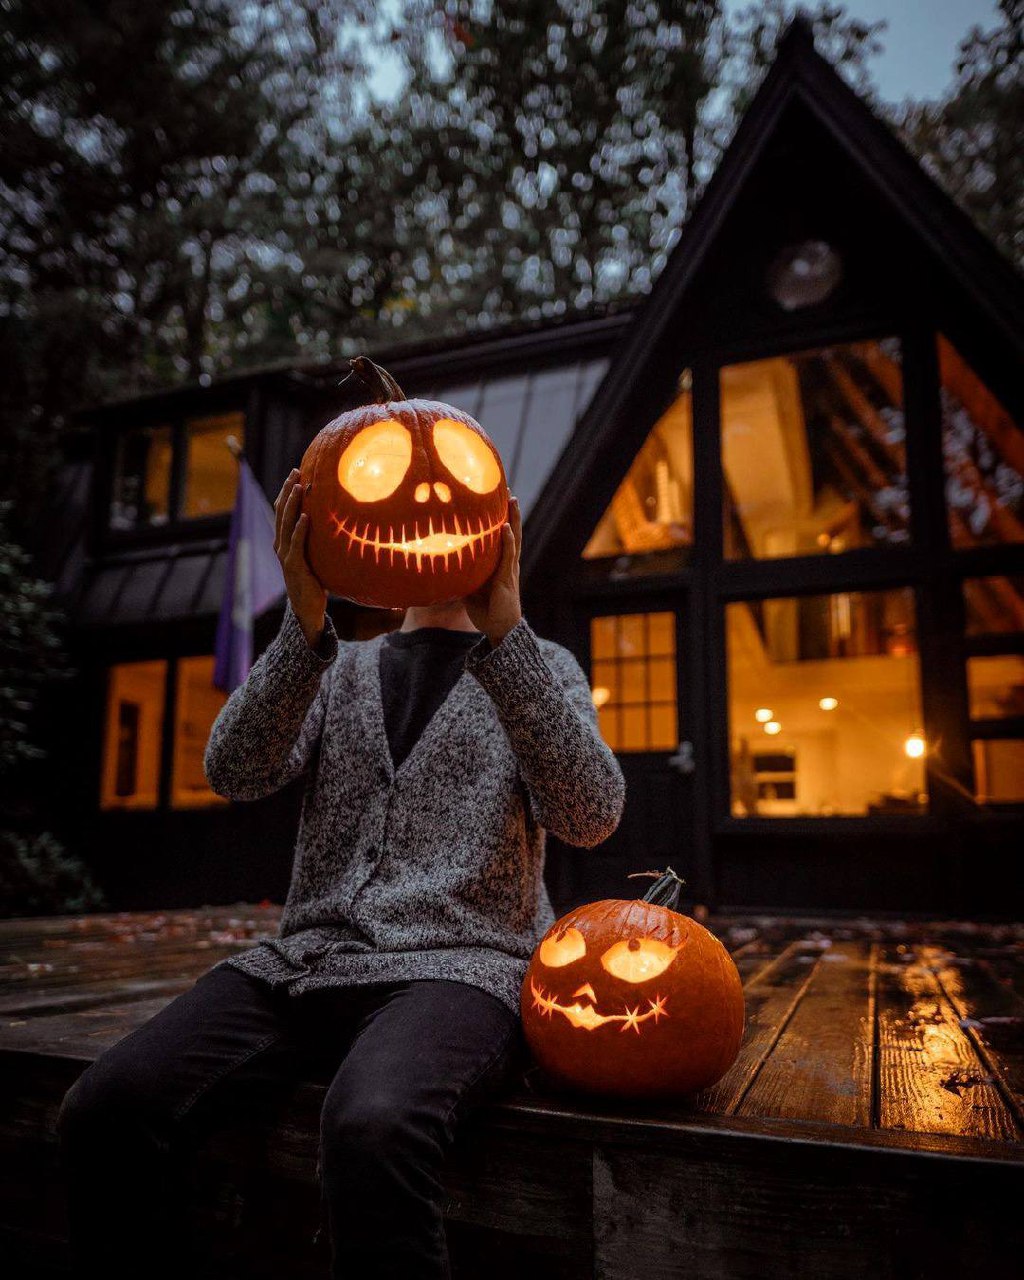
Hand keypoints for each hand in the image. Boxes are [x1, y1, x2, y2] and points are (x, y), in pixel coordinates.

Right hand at [274, 467, 326, 647]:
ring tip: (299, 487)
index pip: (282, 511)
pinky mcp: (294, 567)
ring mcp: (285, 556)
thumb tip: (338, 522)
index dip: (286, 491)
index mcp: (284, 541)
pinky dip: (300, 530)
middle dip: (287, 491)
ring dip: (292, 505)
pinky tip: (307, 518)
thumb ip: (318, 541)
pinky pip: (296, 545)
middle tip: (296, 472)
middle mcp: (281, 546)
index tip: (295, 473)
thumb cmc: (314, 582)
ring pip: (286, 525)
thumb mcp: (314, 557)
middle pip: (281, 512)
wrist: (307, 611)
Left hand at [463, 494, 522, 645]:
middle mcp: (507, 562)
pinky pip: (509, 555)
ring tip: (513, 501)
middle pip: (511, 531)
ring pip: (514, 538)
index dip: (499, 518)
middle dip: (510, 512)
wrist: (500, 629)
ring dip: (513, 519)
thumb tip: (439, 565)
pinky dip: (508, 541)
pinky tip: (506, 528)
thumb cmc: (485, 610)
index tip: (496, 500)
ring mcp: (509, 568)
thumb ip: (460, 574)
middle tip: (508, 491)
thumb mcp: (469, 588)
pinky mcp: (508, 577)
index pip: (501, 536)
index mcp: (498, 564)